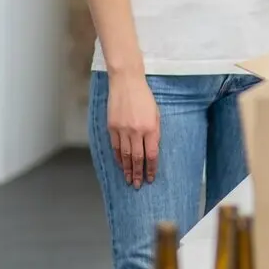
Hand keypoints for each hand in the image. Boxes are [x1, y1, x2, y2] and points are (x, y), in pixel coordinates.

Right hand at [108, 73, 159, 187]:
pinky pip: (115, 147)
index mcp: (151, 128)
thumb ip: (155, 132)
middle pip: (138, 158)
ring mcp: (122, 130)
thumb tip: (152, 150)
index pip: (151, 154)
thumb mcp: (156, 114)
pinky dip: (118, 158)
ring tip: (129, 180)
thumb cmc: (145, 98)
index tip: (151, 178)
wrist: (127, 83)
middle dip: (138, 173)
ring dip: (127, 169)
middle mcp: (136, 131)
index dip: (151, 168)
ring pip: (125, 156)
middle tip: (138, 185)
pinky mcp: (111, 128)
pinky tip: (121, 165)